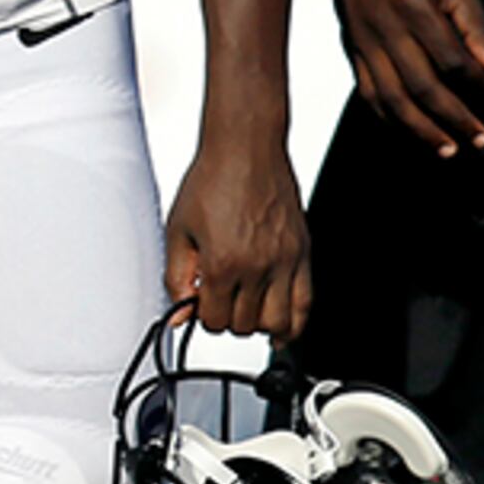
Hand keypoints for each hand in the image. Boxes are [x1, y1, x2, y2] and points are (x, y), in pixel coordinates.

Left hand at [166, 119, 311, 340]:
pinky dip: (295, 324)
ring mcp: (285, 261)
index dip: (201, 317)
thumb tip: (179, 315)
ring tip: (247, 312)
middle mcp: (257, 266)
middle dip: (229, 320)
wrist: (245, 151)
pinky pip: (307, 303)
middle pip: (246, 325)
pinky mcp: (303, 253)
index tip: (199, 304)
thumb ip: (176, 278)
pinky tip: (283, 332)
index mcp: (222, 263)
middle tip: (220, 302)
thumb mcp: (177, 231)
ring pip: (280, 323)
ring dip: (260, 325)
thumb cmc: (210, 183)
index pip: (213, 320)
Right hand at [336, 0, 483, 157]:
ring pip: (391, 98)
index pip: (451, 60)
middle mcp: (384, 28)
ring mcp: (363, 42)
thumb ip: (474, 25)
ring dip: (420, 130)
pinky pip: (368, 93)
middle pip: (421, 86)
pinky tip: (410, 132)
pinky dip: (389, 118)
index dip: (479, 86)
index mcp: (412, 6)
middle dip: (454, 118)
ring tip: (447, 150)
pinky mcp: (351, 50)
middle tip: (480, 140)